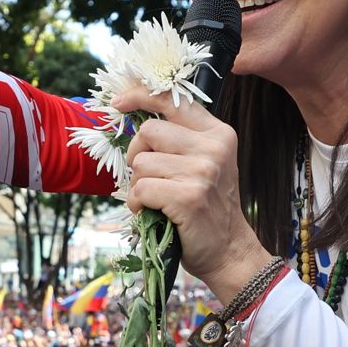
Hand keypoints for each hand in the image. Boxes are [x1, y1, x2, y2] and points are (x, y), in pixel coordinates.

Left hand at [113, 84, 268, 298]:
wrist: (229, 250)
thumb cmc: (207, 208)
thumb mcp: (205, 164)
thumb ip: (181, 140)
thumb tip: (135, 116)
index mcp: (218, 133)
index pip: (174, 100)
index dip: (141, 96)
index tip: (119, 102)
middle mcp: (214, 148)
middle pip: (149, 132)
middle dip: (137, 155)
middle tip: (148, 177)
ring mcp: (203, 172)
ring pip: (141, 164)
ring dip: (139, 185)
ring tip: (157, 200)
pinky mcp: (188, 196)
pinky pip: (141, 190)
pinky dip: (138, 204)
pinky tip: (153, 213)